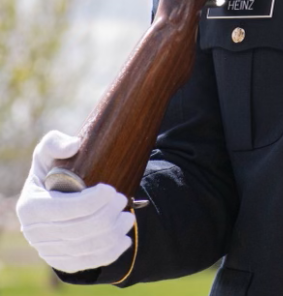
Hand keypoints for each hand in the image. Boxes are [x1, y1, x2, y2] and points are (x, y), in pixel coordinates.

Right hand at [16, 131, 134, 273]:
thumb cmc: (51, 171)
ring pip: (86, 248)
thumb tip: (74, 146)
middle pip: (79, 230)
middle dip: (106, 216)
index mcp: (31, 207)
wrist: (50, 198)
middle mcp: (35, 233)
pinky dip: (109, 253)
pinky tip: (124, 241)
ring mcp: (49, 250)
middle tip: (123, 199)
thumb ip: (55, 143)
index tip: (112, 189)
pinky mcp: (63, 261)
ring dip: (112, 234)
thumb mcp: (47, 153)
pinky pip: (87, 263)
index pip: (64, 210)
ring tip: (128, 217)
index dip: (91, 203)